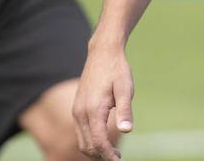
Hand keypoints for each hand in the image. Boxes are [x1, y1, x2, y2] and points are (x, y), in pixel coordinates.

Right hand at [73, 42, 134, 159]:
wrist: (102, 54)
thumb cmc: (117, 70)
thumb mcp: (125, 89)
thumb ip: (125, 110)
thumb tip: (127, 130)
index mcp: (93, 110)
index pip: (98, 142)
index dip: (108, 155)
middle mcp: (80, 113)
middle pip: (88, 146)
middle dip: (102, 156)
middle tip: (118, 158)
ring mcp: (76, 111)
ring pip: (82, 141)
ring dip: (95, 150)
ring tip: (112, 153)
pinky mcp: (77, 109)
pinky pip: (81, 132)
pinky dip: (90, 141)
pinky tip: (103, 140)